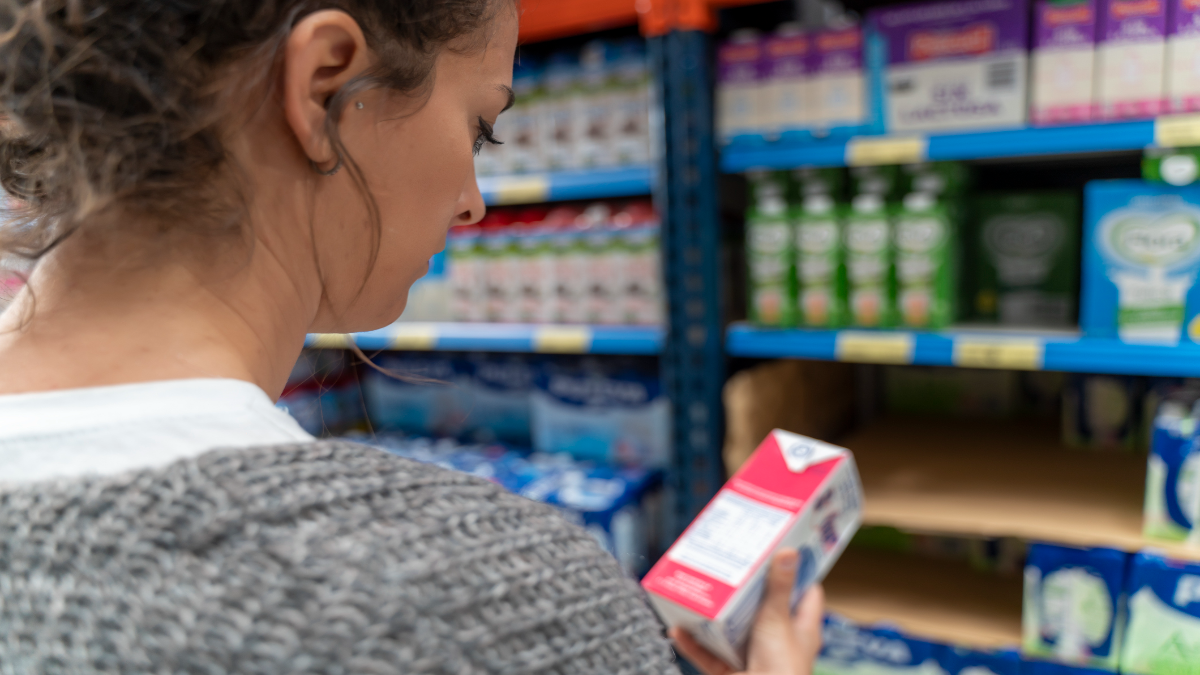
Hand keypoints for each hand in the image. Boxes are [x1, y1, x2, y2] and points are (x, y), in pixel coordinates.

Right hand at [670, 550, 823, 674]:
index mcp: (801, 630)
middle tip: (731, 565)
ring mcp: (754, 658)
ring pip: (732, 632)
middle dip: (745, 591)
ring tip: (701, 593)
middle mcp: (779, 643)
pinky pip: (709, 655)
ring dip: (715, 617)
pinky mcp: (732, 673)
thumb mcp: (777, 620)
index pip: (807, 595)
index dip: (797, 572)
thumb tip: (789, 552)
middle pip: (763, 610)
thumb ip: (778, 589)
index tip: (781, 550)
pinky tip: (679, 629)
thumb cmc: (782, 669)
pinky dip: (693, 644)